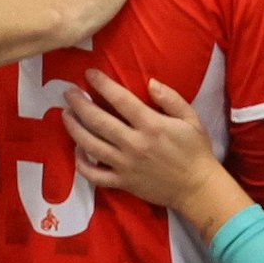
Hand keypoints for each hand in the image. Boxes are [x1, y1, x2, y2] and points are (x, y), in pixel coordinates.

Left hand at [64, 69, 225, 208]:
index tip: (89, 74)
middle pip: (99, 121)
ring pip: (91, 146)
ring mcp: (125, 165)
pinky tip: (77, 150)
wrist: (197, 188)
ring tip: (66, 115)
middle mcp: (134, 144)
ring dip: (75, 128)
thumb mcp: (191, 119)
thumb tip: (150, 82)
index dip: (102, 85)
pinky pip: (94, 175)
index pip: (121, 100)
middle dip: (80, 104)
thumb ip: (171, 99)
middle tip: (68, 92)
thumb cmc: (195, 150)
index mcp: (151, 125)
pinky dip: (81, 163)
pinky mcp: (122, 182)